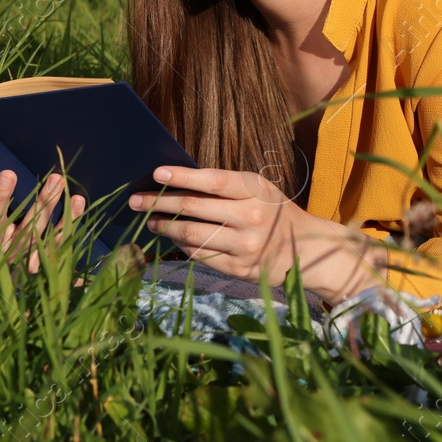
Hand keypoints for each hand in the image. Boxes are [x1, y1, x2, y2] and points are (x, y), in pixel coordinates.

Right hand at [0, 137, 85, 273]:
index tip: (7, 173)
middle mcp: (1, 242)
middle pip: (12, 223)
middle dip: (26, 201)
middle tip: (44, 176)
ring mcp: (22, 252)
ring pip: (37, 231)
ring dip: (49, 206)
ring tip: (59, 180)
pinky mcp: (43, 256)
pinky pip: (57, 240)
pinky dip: (70, 221)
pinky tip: (79, 200)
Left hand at [130, 166, 385, 304]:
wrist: (305, 249)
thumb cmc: (274, 212)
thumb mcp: (259, 191)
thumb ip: (225, 186)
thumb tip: (179, 182)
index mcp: (255, 191)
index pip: (212, 181)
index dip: (182, 177)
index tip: (157, 174)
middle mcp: (250, 218)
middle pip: (195, 209)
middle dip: (160, 203)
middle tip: (136, 200)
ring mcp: (243, 246)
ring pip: (192, 235)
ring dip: (165, 227)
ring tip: (150, 221)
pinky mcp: (238, 268)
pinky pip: (200, 256)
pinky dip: (182, 246)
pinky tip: (172, 239)